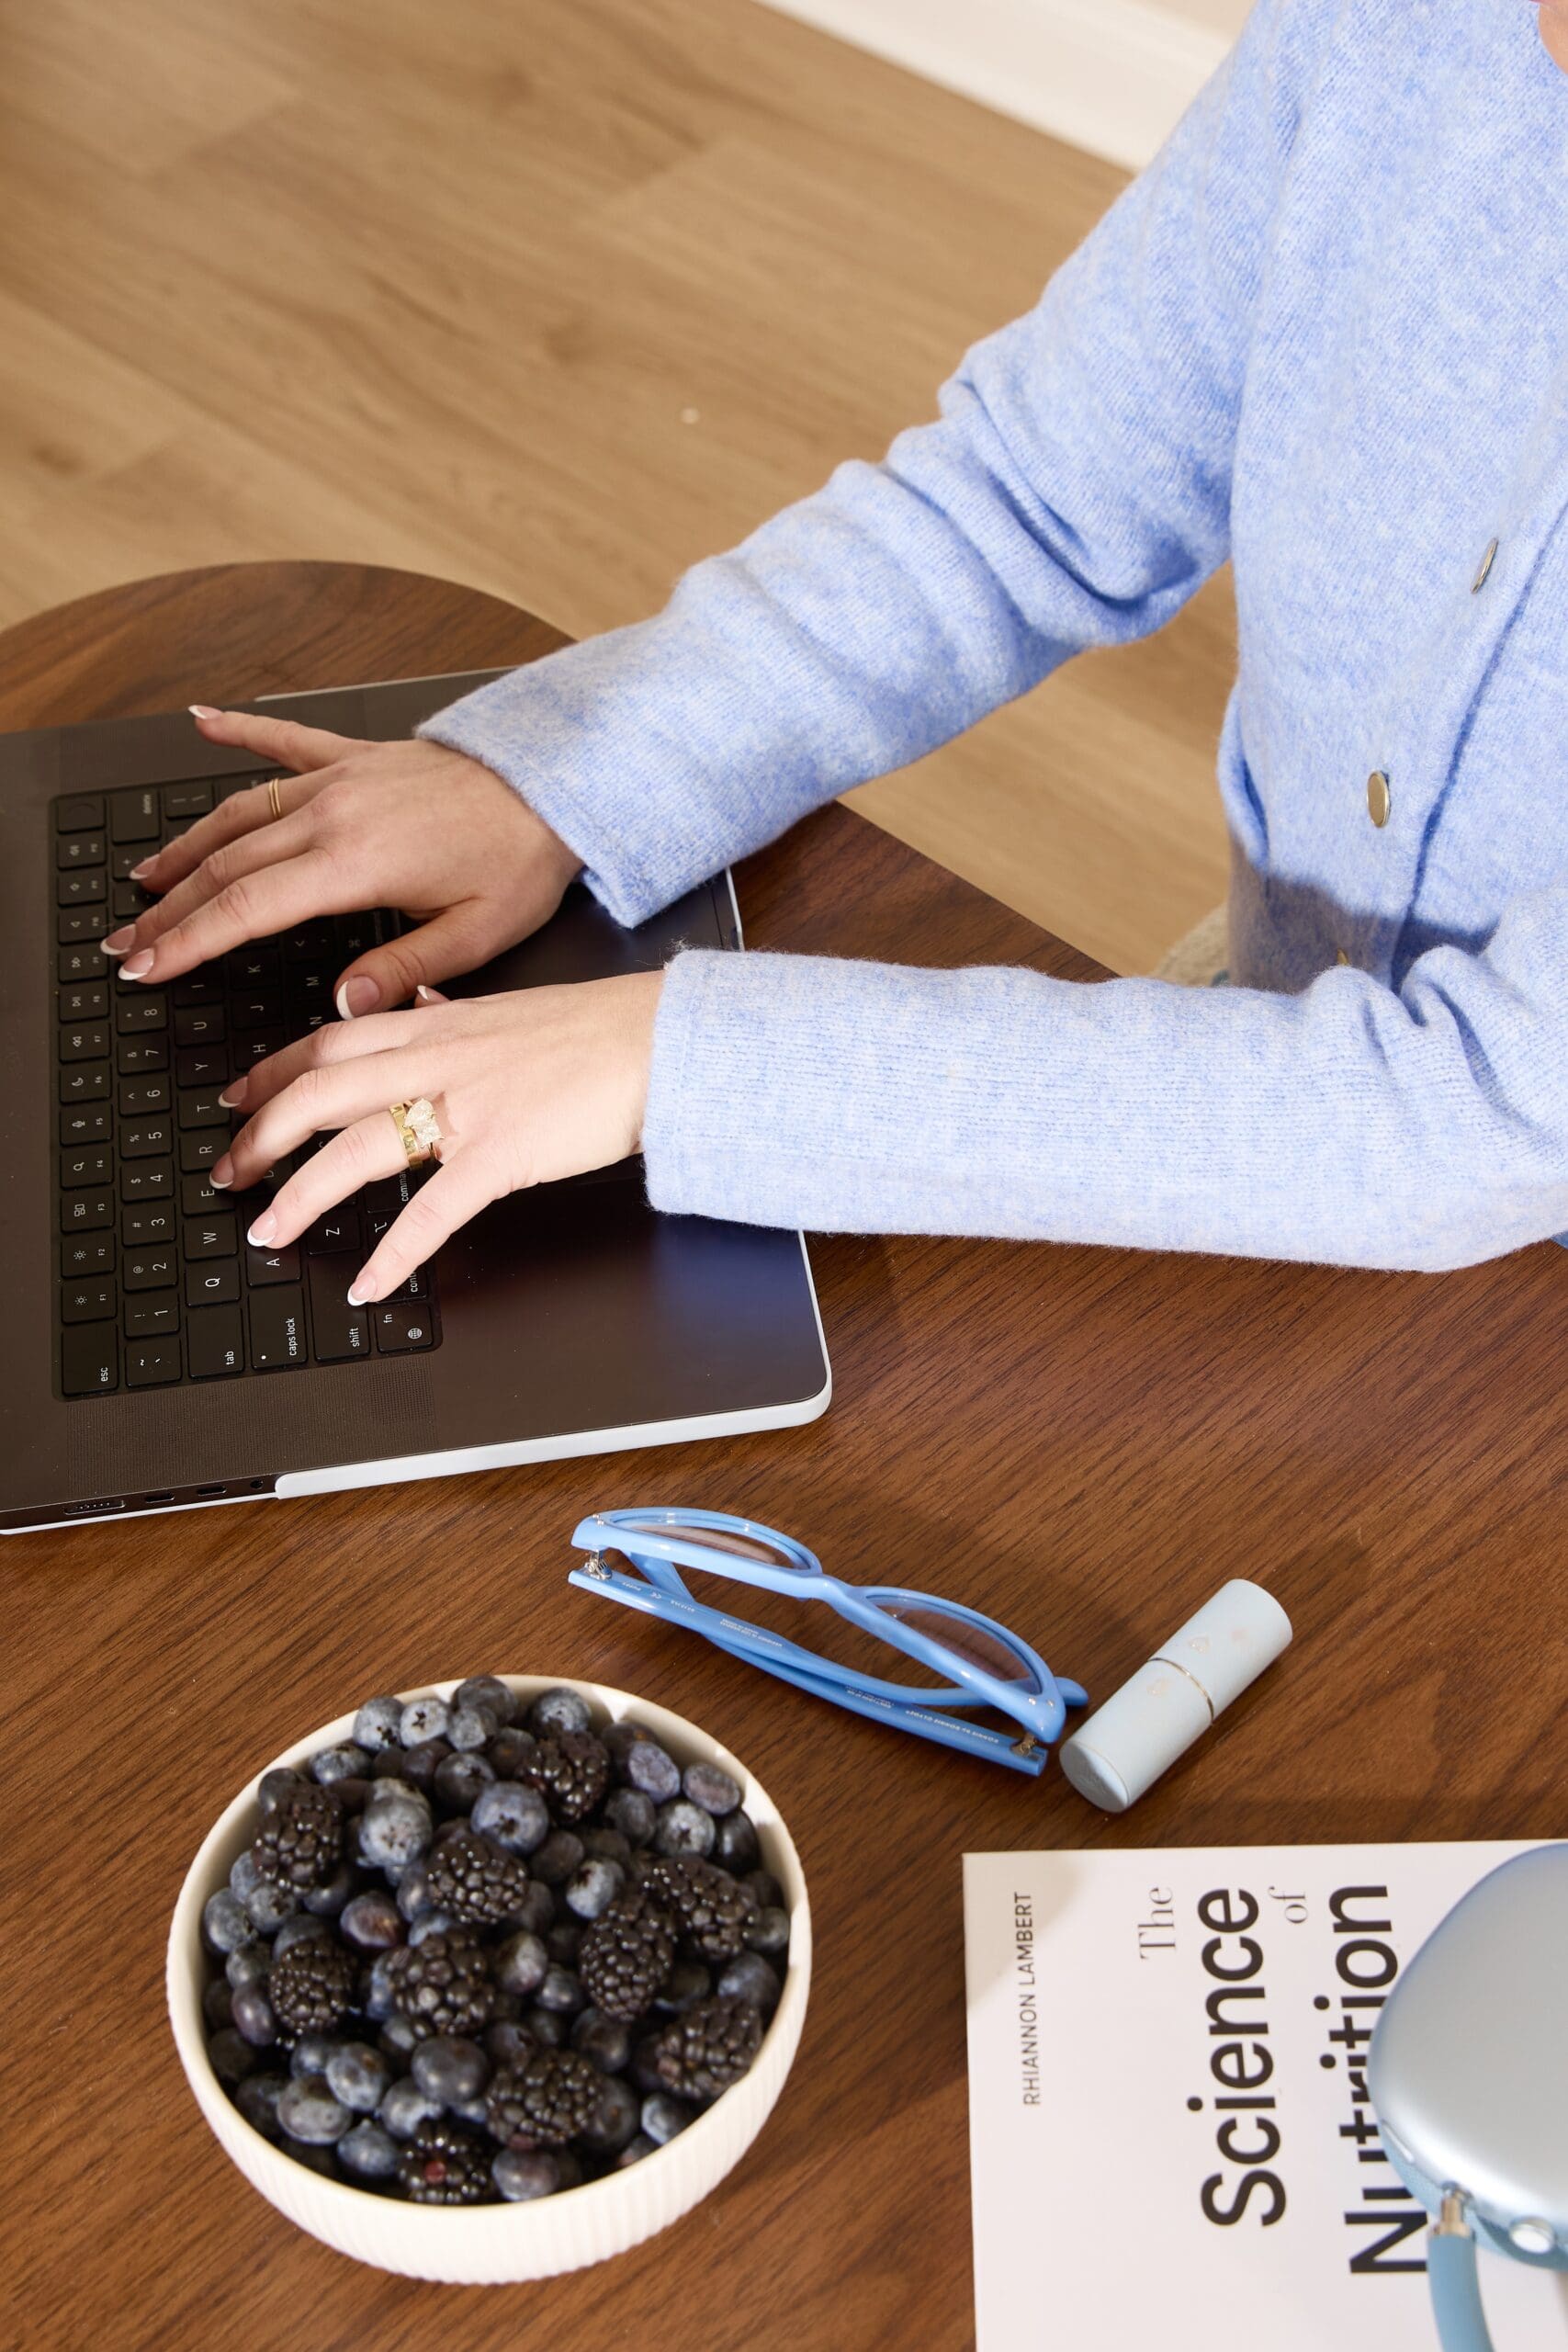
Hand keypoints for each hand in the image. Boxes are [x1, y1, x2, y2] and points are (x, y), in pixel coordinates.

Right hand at [104, 706, 581, 1011]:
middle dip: (169, 909)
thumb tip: (343, 1006)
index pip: (247, 907)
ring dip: (186, 844)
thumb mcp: (478, 933)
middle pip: (227, 864)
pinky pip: (286, 738)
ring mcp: (342, 778)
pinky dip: (239, 731)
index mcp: (357, 863)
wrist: (560, 782)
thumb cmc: (524, 857)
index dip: (189, 940)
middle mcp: (336, 812)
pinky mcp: (359, 754)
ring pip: (241, 811)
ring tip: (145, 877)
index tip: (149, 966)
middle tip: (126, 942)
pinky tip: (202, 721)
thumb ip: (406, 971)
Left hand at [214, 972, 663, 1300]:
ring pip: (354, 1149)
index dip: (272, 1073)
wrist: (660, 1040)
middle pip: (319, 1094)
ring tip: (270, 1233)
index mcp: (437, 1025)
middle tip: (228, 1175)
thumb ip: (456, 1012)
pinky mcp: (502, 1153)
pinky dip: (394, 1252)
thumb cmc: (601, 1029)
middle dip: (262, 1136)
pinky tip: (372, 1284)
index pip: (330, 1043)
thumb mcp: (512, 1006)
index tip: (237, 1097)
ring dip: (301, 1195)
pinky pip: (431, 1210)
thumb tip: (422, 1004)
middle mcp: (437, 1059)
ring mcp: (465, 1106)